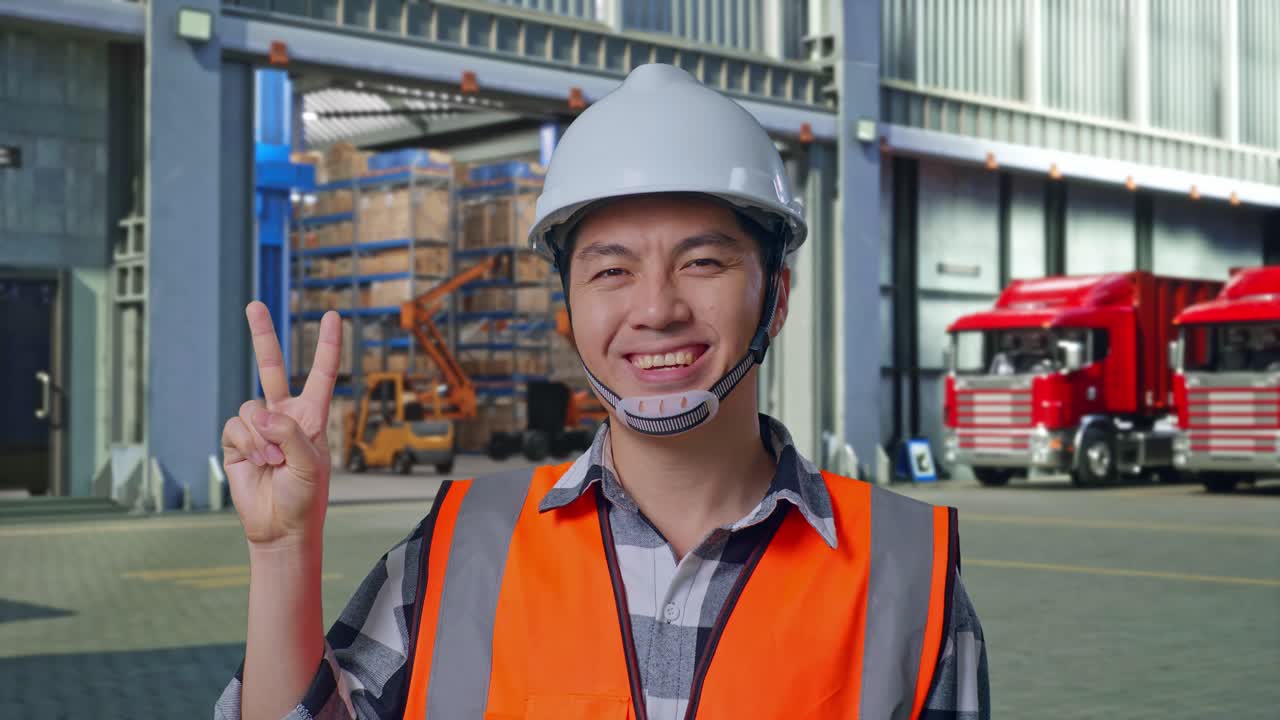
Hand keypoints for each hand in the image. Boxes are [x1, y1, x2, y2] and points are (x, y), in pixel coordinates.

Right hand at [221, 302, 342, 548]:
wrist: (280, 526)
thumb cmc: (305, 497)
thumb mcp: (310, 464)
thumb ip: (290, 433)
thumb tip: (262, 414)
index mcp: (312, 416)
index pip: (321, 374)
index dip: (327, 346)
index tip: (332, 317)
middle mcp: (284, 415)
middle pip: (271, 367)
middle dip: (262, 335)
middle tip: (255, 304)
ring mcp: (259, 428)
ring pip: (251, 408)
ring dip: (263, 438)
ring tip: (274, 462)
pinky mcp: (238, 442)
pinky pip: (236, 427)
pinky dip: (249, 445)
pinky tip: (259, 464)